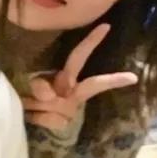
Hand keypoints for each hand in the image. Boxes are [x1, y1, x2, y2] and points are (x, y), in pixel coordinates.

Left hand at [21, 24, 138, 130]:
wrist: (36, 130)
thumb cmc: (34, 102)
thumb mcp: (35, 87)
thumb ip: (40, 86)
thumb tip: (50, 95)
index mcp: (67, 79)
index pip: (79, 57)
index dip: (91, 42)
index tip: (107, 27)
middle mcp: (74, 93)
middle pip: (95, 84)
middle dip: (112, 80)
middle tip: (129, 78)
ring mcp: (71, 110)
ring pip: (54, 103)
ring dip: (35, 104)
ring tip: (28, 106)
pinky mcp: (65, 125)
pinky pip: (49, 119)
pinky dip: (38, 118)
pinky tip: (34, 119)